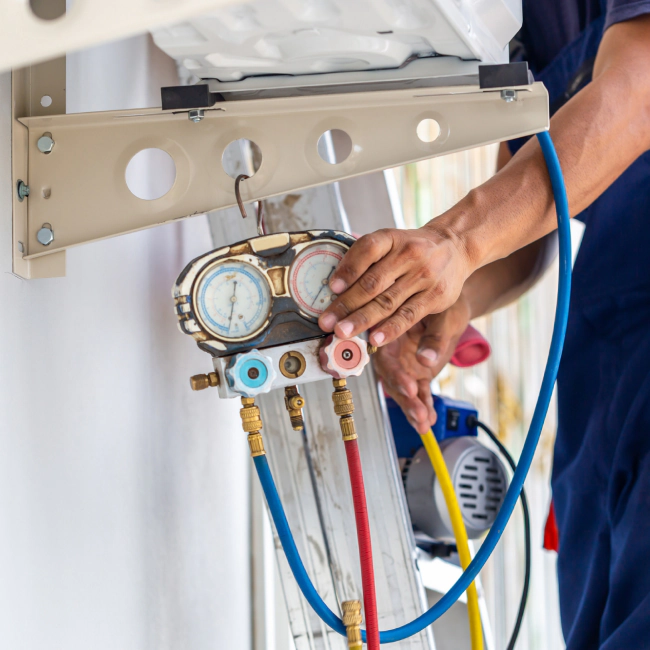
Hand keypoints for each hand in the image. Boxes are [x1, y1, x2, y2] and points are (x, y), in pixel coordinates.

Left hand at [318, 225, 470, 346]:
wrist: (455, 246)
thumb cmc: (412, 249)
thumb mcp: (391, 242)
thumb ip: (366, 259)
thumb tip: (336, 287)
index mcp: (392, 238)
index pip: (367, 249)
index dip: (348, 268)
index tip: (332, 287)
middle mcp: (408, 255)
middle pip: (372, 282)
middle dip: (346, 304)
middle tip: (327, 322)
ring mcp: (423, 276)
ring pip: (387, 302)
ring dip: (362, 320)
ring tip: (343, 332)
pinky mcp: (435, 296)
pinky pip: (408, 315)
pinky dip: (390, 329)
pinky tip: (374, 338)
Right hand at [374, 296, 470, 433]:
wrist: (450, 304)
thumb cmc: (443, 300)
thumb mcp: (443, 315)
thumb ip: (435, 337)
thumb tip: (426, 360)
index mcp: (390, 330)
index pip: (386, 355)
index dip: (395, 373)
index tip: (408, 387)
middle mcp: (392, 350)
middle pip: (392, 378)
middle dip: (404, 398)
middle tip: (418, 411)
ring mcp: (404, 364)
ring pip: (403, 390)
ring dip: (412, 408)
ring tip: (424, 423)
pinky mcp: (417, 374)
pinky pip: (418, 393)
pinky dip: (424, 407)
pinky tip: (429, 420)